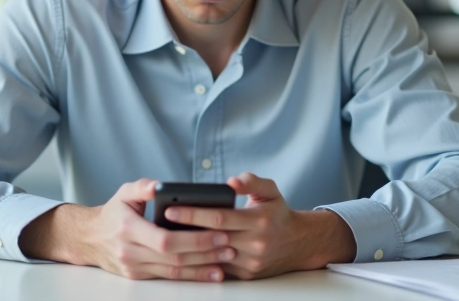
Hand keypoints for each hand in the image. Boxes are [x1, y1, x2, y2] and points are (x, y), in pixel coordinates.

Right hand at [19, 178, 233, 281]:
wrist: (89, 238)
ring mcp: (134, 268)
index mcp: (127, 228)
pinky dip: (192, 275)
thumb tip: (160, 186)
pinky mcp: (139, 276)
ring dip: (203, 267)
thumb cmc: (112, 212)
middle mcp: (130, 252)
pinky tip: (210, 271)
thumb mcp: (123, 193)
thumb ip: (142, 187)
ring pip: (174, 272)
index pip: (164, 239)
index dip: (193, 238)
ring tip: (226, 259)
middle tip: (229, 246)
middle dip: (205, 253)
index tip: (217, 232)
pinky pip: (169, 277)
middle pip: (174, 258)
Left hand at [163, 172, 355, 279]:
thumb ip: (252, 181)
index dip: (193, 214)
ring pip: (212, 256)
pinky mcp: (247, 275)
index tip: (171, 209)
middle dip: (183, 231)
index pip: (219, 217)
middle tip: (159, 225)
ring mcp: (250, 262)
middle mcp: (255, 243)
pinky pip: (219, 268)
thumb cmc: (278, 213)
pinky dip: (201, 261)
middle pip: (211, 238)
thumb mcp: (270, 190)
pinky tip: (183, 253)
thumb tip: (231, 182)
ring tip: (165, 239)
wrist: (300, 243)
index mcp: (258, 220)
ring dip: (188, 249)